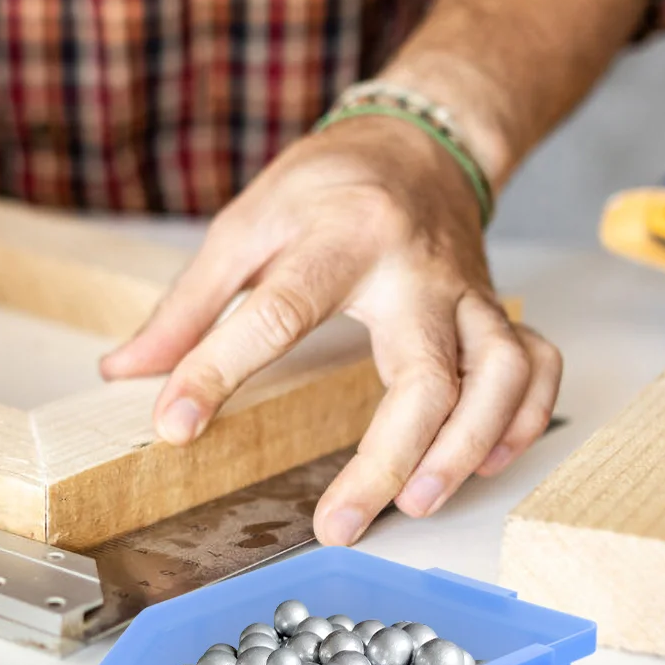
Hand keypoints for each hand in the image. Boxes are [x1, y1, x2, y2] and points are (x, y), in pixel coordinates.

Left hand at [101, 118, 559, 545]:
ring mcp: (467, 292)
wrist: (415, 141)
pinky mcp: (499, 308)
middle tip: (338, 523)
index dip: (219, 370)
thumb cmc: (326, 184)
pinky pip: (538, 366)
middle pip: (423, 371)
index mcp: (339, 237)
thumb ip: (188, 305)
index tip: (176, 425)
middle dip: (387, 457)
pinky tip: (485, 462)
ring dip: (467, 448)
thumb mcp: (244, 225)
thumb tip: (126, 370)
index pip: (278, 310)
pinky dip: (526, 420)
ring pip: (499, 374)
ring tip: (419, 504)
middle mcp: (414, 269)